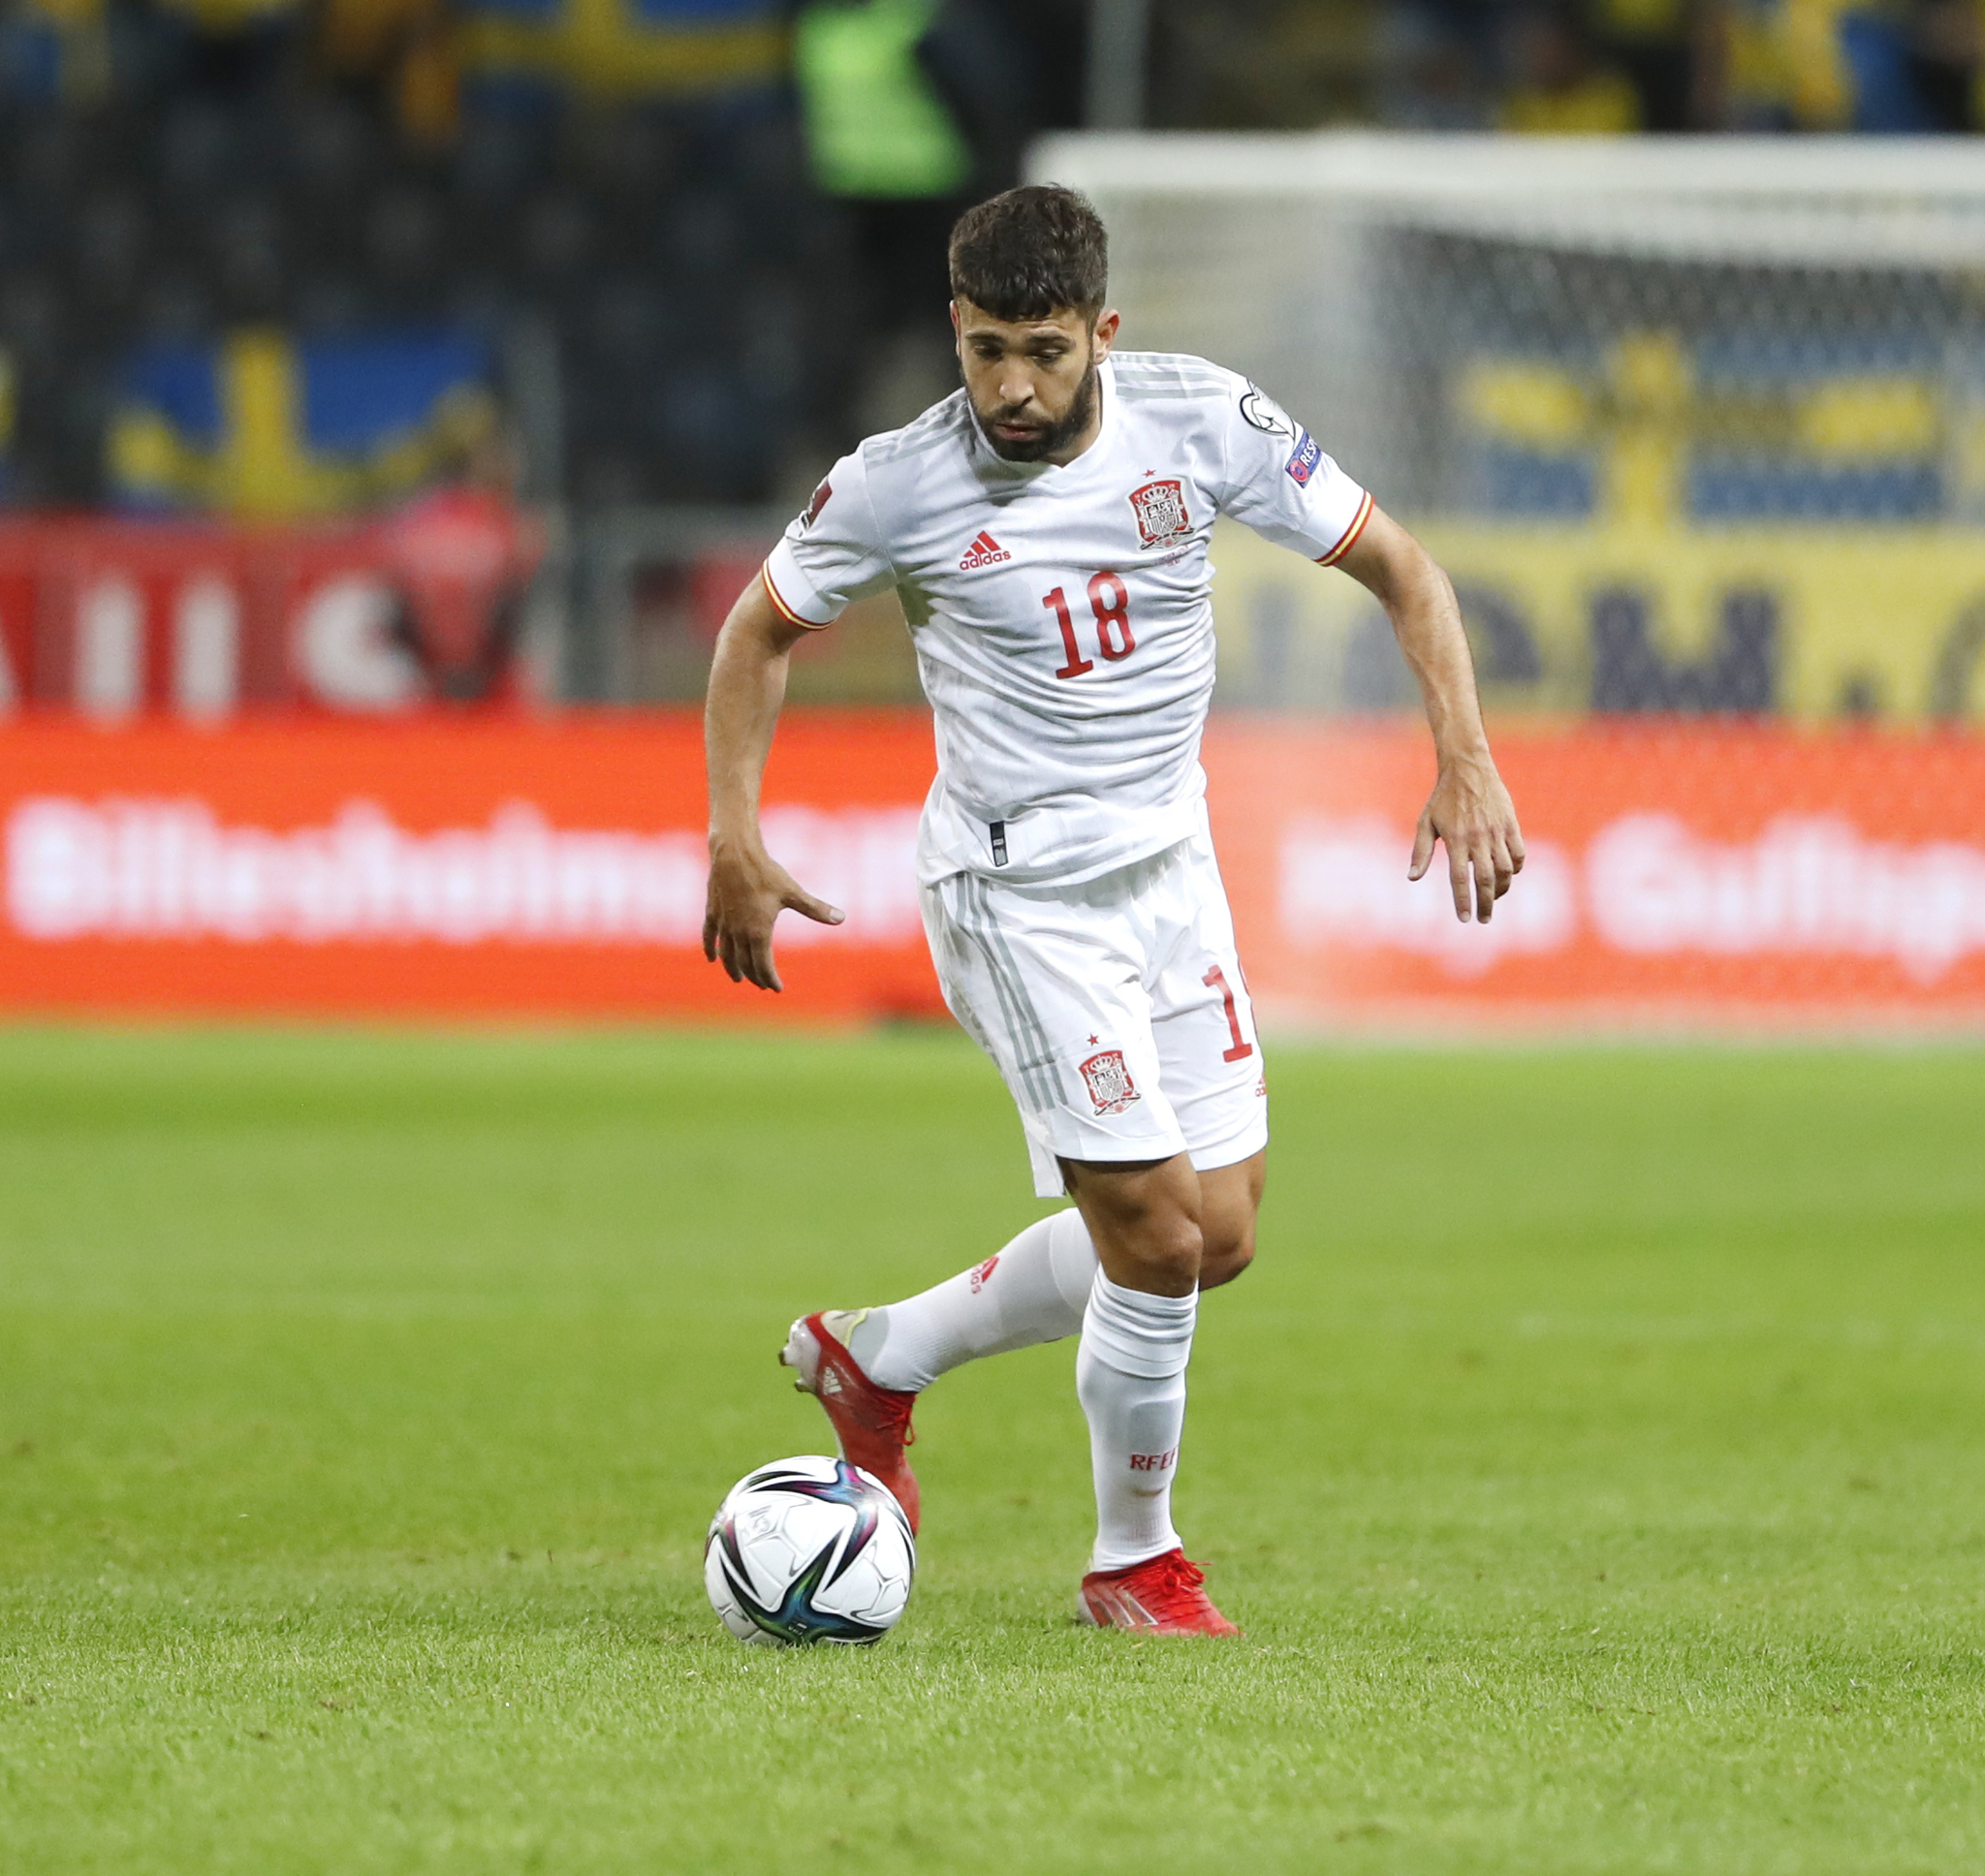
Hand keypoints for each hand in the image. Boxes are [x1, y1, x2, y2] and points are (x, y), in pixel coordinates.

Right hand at [702, 837, 843, 990]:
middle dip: (755, 977)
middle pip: (745, 964)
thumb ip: (816, 909)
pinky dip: (711, 949)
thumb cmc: (765, 873)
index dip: (770, 979)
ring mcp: (723, 924)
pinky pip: (709, 937)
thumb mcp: (793, 892)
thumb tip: (842, 918)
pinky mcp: (712, 913)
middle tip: (763, 985)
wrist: (734, 854)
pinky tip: (712, 958)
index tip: (777, 988)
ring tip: (738, 979)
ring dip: (733, 969)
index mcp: (759, 932)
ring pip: (726, 955)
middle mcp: (738, 932)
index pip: (763, 966)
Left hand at [1409, 753, 1524, 922]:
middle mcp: (1477, 837)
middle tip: (1483, 919)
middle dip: (1486, 903)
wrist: (1468, 768)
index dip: (1463, 900)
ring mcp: (1496, 831)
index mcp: (1455, 839)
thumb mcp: (1425, 822)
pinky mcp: (1511, 824)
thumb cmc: (1442, 797)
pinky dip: (1515, 868)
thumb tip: (1412, 878)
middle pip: (1485, 879)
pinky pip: (1518, 853)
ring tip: (1493, 899)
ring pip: (1505, 869)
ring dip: (1501, 889)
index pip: (1459, 878)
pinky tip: (1507, 876)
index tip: (1465, 919)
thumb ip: (1420, 851)